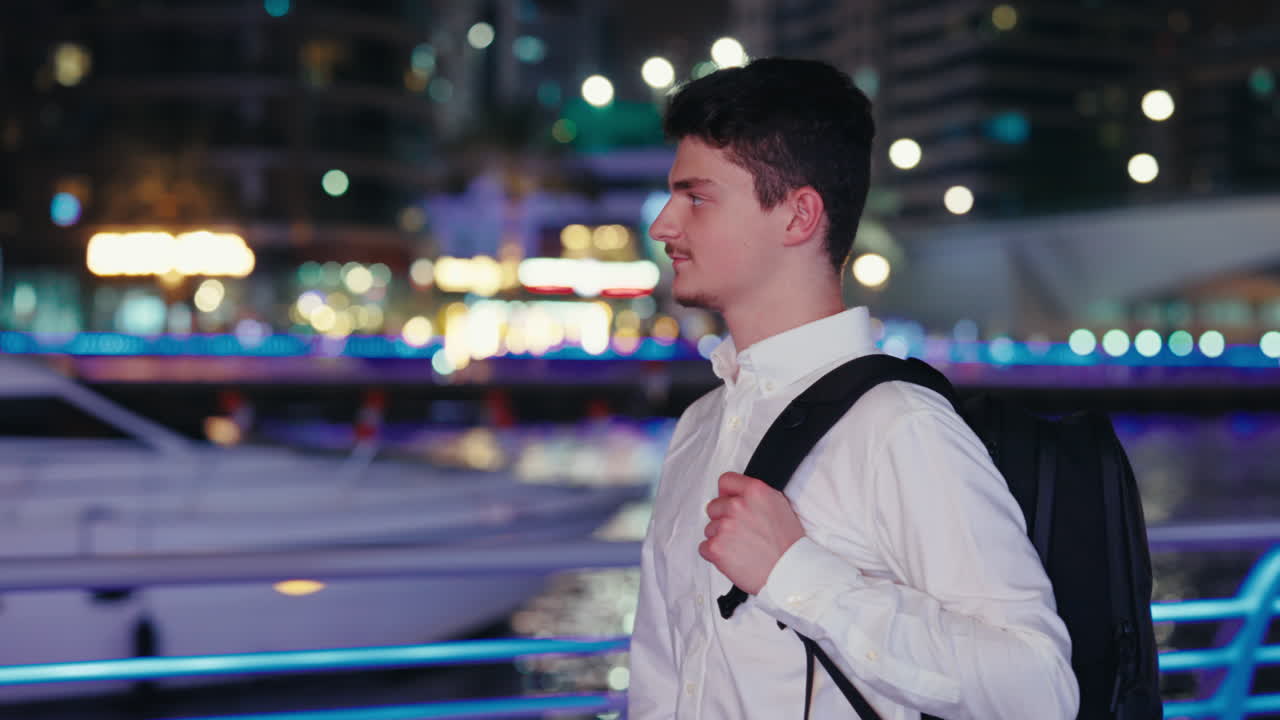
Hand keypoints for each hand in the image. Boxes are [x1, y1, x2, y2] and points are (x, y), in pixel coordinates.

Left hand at [699, 472, 805, 594]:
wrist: (789, 572)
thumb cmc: (788, 545)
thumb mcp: (779, 506)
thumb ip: (756, 497)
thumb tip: (740, 495)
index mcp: (755, 491)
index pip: (726, 481)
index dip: (726, 494)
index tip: (729, 503)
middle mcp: (738, 505)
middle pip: (713, 506)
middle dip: (723, 519)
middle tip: (740, 533)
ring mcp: (725, 526)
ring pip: (709, 528)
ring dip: (720, 538)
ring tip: (741, 548)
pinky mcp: (716, 547)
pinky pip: (704, 547)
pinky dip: (714, 554)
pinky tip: (732, 558)